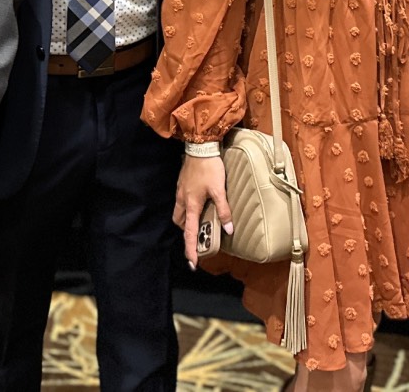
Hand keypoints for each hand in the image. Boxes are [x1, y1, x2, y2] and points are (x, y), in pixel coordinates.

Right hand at [173, 154, 229, 268]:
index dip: (190, 249)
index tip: (192, 262)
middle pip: (180, 222)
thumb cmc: (209, 168)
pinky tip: (198, 201)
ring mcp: (181, 190)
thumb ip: (224, 209)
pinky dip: (187, 207)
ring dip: (186, 219)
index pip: (189, 232)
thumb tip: (229, 229)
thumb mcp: (219, 189)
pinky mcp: (182, 182)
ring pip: (179, 211)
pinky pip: (181, 200)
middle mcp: (183, 199)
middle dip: (186, 231)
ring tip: (198, 219)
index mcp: (191, 204)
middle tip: (197, 235)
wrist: (199, 146)